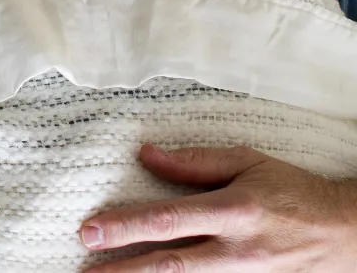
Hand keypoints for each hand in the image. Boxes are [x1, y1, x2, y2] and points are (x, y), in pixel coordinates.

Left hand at [79, 143, 356, 270]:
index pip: (169, 219)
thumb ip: (194, 162)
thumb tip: (145, 154)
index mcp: (233, 210)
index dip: (127, 227)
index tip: (90, 231)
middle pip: (171, 265)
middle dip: (124, 270)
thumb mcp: (247, 162)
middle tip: (86, 270)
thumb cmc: (293, 191)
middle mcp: (237, 250)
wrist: (347, 232)